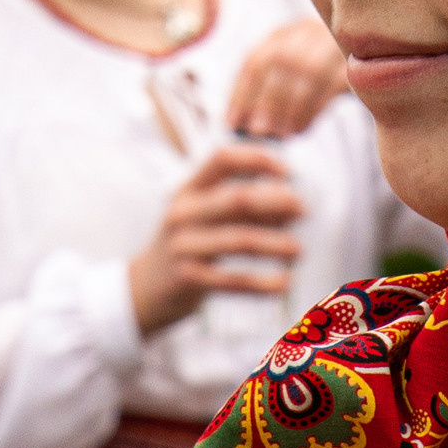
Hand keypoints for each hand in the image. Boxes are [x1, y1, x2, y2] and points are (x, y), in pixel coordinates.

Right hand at [130, 142, 304, 334]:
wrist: (143, 288)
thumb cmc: (187, 246)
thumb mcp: (204, 218)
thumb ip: (242, 208)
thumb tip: (291, 203)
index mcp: (189, 190)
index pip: (223, 159)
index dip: (258, 160)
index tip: (288, 172)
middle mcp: (183, 213)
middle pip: (236, 199)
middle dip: (275, 202)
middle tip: (303, 210)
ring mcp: (183, 245)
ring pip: (238, 240)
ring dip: (274, 244)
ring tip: (299, 250)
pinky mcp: (187, 278)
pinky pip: (231, 280)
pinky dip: (261, 283)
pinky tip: (284, 283)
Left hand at [227, 15, 347, 138]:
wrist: (376, 69)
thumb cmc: (326, 82)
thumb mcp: (295, 78)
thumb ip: (270, 93)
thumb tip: (241, 125)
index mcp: (285, 34)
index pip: (255, 59)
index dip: (241, 93)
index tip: (232, 123)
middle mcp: (307, 31)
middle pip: (280, 61)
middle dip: (265, 99)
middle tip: (257, 131)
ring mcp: (334, 42)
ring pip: (306, 71)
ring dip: (290, 107)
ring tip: (281, 135)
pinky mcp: (358, 60)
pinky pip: (333, 82)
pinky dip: (314, 108)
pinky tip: (302, 129)